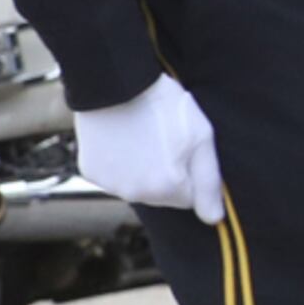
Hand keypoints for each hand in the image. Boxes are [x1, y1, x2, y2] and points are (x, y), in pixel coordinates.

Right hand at [73, 75, 225, 223]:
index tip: (185, 148)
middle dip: (168, 173)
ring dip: (142, 169)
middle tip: (163, 140)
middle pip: (163, 194)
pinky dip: (118, 163)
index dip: (191, 172)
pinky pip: (113, 175)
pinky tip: (121, 139)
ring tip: (142, 136)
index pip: (190, 198)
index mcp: (168, 189)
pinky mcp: (90, 172)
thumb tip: (213, 219)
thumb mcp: (201, 139)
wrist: (117, 84)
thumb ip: (209, 184)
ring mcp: (110, 184)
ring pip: (137, 186)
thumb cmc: (165, 107)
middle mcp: (137, 195)